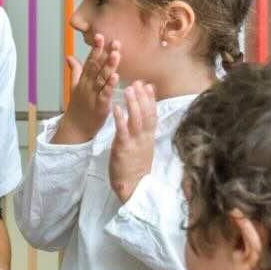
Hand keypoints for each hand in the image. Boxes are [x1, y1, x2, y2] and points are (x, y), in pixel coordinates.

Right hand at [54, 35, 119, 143]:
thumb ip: (75, 71)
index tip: (101, 36)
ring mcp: (93, 95)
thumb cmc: (78, 107)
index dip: (96, 49)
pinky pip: (105, 94)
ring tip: (116, 54)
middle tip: (114, 42)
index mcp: (83, 80)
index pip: (90, 61)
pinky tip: (116, 77)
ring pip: (101, 78)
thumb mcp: (74, 86)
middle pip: (96, 67)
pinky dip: (110, 85)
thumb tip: (69, 56)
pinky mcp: (100, 106)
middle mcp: (87, 85)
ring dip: (109, 66)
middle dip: (105, 54)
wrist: (76, 128)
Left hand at [108, 80, 156, 201]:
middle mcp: (144, 138)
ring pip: (137, 120)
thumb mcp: (144, 147)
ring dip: (133, 103)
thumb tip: (145, 118)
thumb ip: (144, 132)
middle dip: (143, 97)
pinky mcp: (123, 149)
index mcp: (149, 137)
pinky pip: (123, 132)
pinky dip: (121, 119)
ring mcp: (135, 143)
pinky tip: (117, 108)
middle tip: (138, 82)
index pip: (153, 114)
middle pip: (147, 114)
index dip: (151, 99)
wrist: (134, 187)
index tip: (148, 85)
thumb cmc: (136, 166)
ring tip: (129, 89)